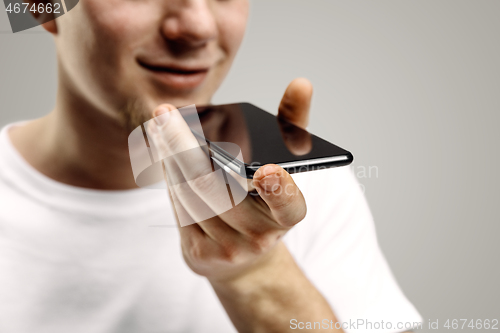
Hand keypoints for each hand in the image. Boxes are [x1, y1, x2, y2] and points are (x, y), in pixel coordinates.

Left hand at [149, 78, 313, 282]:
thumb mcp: (286, 166)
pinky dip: (168, 174)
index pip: (289, 207)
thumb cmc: (265, 199)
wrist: (244, 255)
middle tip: (164, 114)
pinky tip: (160, 150)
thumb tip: (301, 83)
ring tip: (158, 125)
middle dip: (184, 150)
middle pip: (217, 192)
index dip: (281, 191)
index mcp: (286, 216)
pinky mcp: (198, 253)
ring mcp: (226, 249)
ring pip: (189, 195)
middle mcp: (259, 237)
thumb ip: (293, 125)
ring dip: (169, 157)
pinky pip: (177, 207)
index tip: (268, 170)